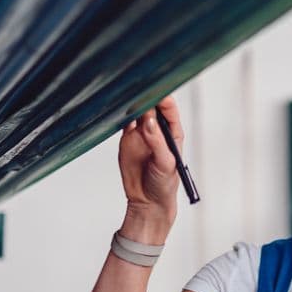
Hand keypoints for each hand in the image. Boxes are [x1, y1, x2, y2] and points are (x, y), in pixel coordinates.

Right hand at [117, 97, 183, 232]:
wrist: (147, 201)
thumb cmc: (164, 184)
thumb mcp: (165, 164)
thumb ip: (157, 143)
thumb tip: (149, 121)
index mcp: (173, 133)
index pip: (169, 109)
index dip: (163, 97)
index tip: (154, 90)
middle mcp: (157, 130)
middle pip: (152, 105)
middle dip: (146, 95)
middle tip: (137, 90)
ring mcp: (141, 133)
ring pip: (137, 110)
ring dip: (132, 103)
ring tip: (126, 98)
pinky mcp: (127, 138)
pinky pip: (124, 120)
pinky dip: (121, 114)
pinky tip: (118, 110)